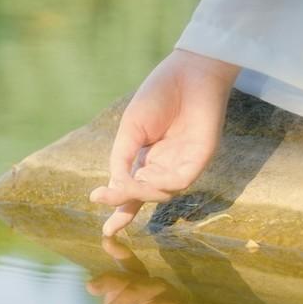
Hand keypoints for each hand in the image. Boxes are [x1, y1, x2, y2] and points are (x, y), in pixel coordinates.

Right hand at [89, 49, 239, 236]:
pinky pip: (180, 182)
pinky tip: (147, 177)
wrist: (189, 71)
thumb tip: (113, 188)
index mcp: (146, 159)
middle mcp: (165, 166)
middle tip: (102, 197)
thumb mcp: (130, 130)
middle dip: (123, 202)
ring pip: (161, 193)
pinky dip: (161, 184)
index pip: (132, 190)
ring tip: (124, 184)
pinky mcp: (200, 159)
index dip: (119, 210)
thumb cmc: (158, 95)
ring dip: (140, 192)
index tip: (106, 232)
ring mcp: (183, 164)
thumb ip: (121, 159)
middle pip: (144, 196)